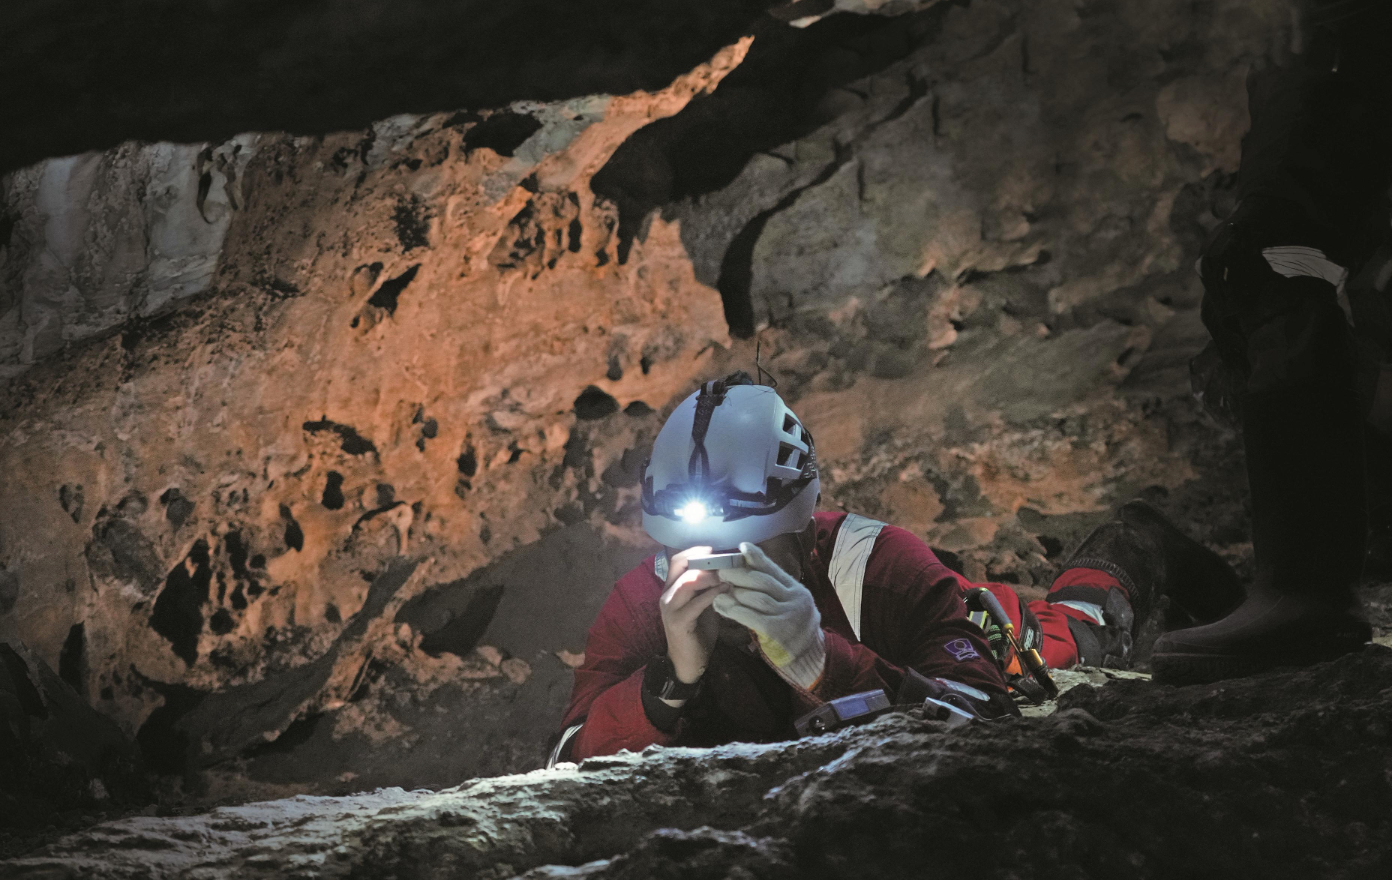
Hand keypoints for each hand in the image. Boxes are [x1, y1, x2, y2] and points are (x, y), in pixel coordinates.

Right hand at [659, 546, 730, 694]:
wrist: (688, 663)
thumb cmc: (697, 633)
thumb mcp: (703, 605)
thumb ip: (708, 588)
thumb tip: (726, 570)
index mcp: (671, 589)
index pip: (678, 561)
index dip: (695, 551)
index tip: (715, 549)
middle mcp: (667, 595)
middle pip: (680, 566)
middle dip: (704, 559)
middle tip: (725, 559)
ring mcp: (670, 608)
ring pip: (687, 581)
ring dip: (709, 575)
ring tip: (727, 574)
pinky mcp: (678, 622)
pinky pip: (696, 602)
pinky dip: (712, 594)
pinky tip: (726, 590)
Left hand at [714, 542, 825, 689]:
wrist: (809, 659)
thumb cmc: (792, 629)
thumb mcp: (789, 605)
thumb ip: (774, 590)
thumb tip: (749, 568)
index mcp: (797, 590)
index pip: (774, 569)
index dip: (757, 557)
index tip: (742, 547)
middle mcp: (795, 599)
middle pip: (763, 581)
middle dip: (740, 574)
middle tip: (721, 571)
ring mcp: (788, 615)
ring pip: (757, 597)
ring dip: (734, 593)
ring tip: (718, 591)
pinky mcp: (779, 632)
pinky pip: (753, 617)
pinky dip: (735, 610)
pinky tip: (723, 607)